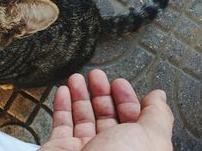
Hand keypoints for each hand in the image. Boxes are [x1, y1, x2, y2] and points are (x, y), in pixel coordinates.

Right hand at [40, 70, 173, 150]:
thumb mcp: (150, 138)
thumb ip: (157, 116)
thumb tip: (158, 97)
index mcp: (134, 150)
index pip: (132, 121)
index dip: (127, 99)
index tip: (118, 82)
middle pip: (106, 116)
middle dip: (101, 93)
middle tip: (96, 75)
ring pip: (82, 118)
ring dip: (79, 94)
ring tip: (76, 78)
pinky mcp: (60, 149)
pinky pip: (61, 124)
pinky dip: (61, 105)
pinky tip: (63, 91)